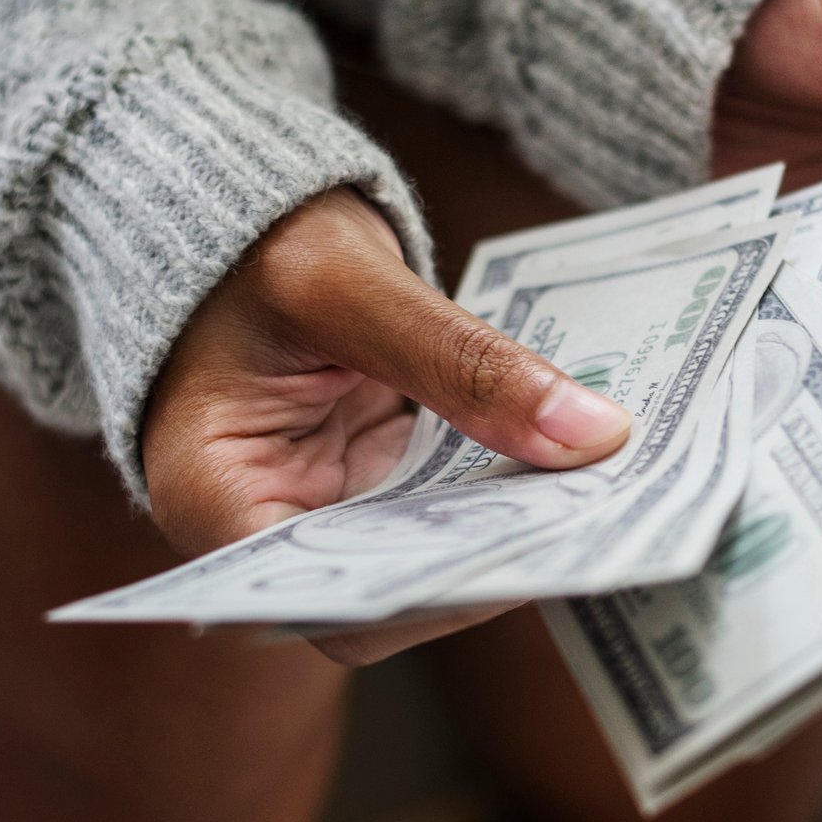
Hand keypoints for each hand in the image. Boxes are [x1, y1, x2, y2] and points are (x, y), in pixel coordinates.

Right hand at [140, 189, 631, 665]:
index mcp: (214, 499)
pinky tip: (578, 462)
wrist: (244, 218)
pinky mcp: (376, 482)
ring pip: (438, 552)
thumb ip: (460, 360)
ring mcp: (328, 508)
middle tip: (599, 527)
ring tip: (607, 500)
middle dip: (496, 560)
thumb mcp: (344, 283)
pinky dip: (511, 485)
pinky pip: (453, 504)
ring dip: (518, 527)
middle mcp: (267, 528)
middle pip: (396, 588)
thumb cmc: (250, 243)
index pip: (335, 604)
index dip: (437, 597)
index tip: (530, 556)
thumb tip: (592, 435)